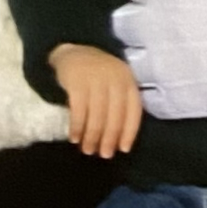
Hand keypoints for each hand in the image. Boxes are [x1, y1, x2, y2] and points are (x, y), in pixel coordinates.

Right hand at [53, 45, 141, 159]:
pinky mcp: (77, 81)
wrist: (73, 52)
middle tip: (104, 155)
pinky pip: (79, 110)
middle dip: (109, 138)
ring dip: (92, 136)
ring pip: (97, 115)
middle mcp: (115, 78)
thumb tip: (120, 141)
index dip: (129, 132)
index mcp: (128, 81)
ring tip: (87, 150)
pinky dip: (77, 126)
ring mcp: (96, 78)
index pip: (133, 110)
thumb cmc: (98, 77)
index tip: (123, 150)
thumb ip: (120, 105)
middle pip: (115, 115)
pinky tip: (74, 138)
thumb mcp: (115, 84)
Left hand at [113, 0, 206, 119]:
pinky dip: (157, 91)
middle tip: (165, 18)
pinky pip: (153, 101)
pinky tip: (177, 79)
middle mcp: (168, 30)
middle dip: (141, 17)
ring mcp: (179, 69)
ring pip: (134, 64)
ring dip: (146, 55)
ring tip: (170, 50)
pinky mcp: (195, 102)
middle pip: (125, 25)